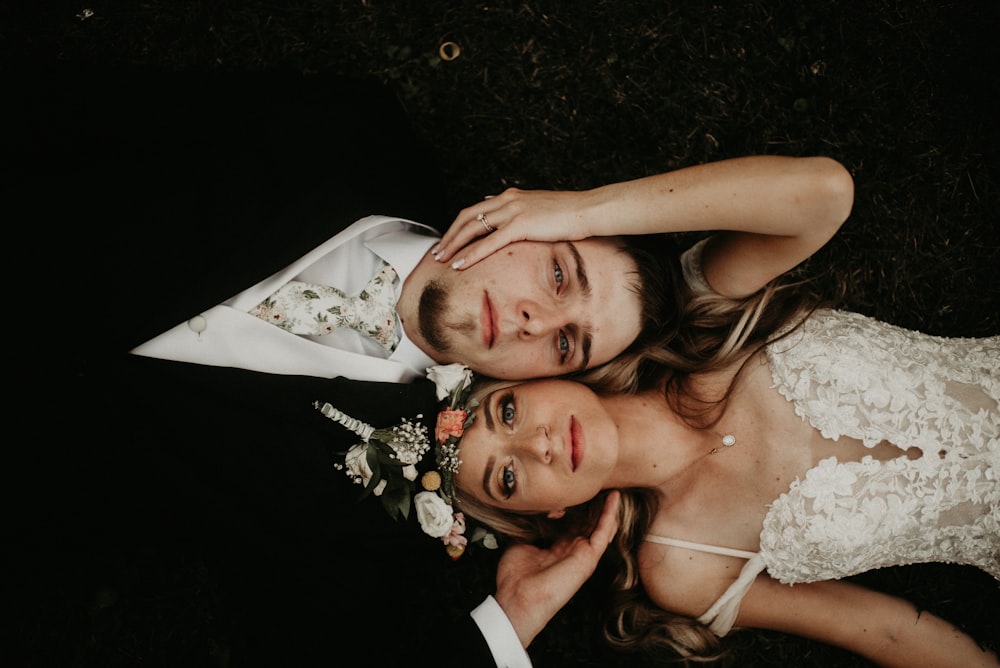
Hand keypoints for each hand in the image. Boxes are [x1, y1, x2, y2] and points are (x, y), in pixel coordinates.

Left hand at [433, 186, 596, 268]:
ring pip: (473, 228)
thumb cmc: (571, 215)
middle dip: (449, 235)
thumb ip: (524, 217)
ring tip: (441, 259)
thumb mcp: (542, 213)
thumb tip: (512, 225)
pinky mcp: (521, 225)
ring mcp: (513, 211)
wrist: (589, 211)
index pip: (476, 210)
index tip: (449, 240)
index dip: (459, 226)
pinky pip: (489, 242)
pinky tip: (460, 264)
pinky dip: (471, 254)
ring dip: (454, 244)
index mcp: (512, 197)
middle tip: (437, 252)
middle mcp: (508, 200)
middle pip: (467, 217)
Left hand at [493, 490, 620, 647]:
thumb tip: (531, 508)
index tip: (569, 485)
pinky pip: (604, 531)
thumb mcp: (520, 542)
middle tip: (596, 480)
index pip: (571, 521)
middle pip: (588, 521)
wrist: (518, 597)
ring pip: (600, 525)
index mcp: (557, 547)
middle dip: (593, 502)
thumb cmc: (516, 577)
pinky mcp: (588, 557)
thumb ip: (530, 526)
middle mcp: (572, 549)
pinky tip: (614, 498)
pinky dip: (610, 514)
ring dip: (606, 506)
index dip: (570, 503)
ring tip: (612, 486)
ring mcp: (582, 553)